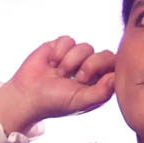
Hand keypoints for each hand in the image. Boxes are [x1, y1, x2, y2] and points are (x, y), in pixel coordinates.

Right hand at [0, 36, 114, 133]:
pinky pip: (68, 39)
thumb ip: (101, 92)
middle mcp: (90, 70)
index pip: (115, 68)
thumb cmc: (55, 103)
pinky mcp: (60, 47)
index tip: (92, 79)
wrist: (27, 95)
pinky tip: (51, 62)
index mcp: (98, 85)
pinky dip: (59, 51)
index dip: (106, 69)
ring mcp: (76, 57)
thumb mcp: (81, 102)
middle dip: (91, 64)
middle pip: (105, 54)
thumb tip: (116, 77)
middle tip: (78, 77)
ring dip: (71, 61)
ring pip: (85, 47)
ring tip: (60, 73)